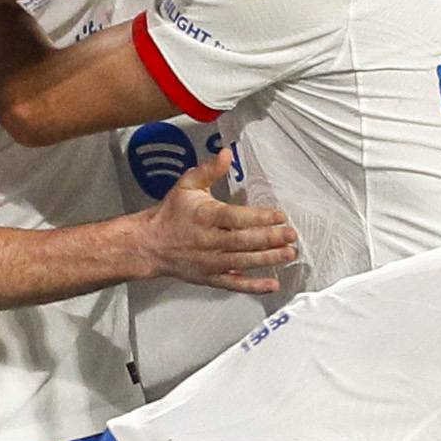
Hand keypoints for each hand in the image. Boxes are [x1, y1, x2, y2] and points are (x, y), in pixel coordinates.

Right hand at [135, 154, 295, 292]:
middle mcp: (208, 241)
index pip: (236, 217)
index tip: (279, 216)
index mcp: (205, 217)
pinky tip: (272, 284)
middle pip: (243, 241)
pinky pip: (234, 284)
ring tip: (288, 253)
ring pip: (243, 262)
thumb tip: (226, 154)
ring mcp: (210, 262)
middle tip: (290, 235)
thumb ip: (209, 170)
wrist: (150, 244)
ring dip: (268, 259)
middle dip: (270, 239)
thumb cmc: (171, 214)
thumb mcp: (187, 185)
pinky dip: (254, 286)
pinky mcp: (210, 278)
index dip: (259, 218)